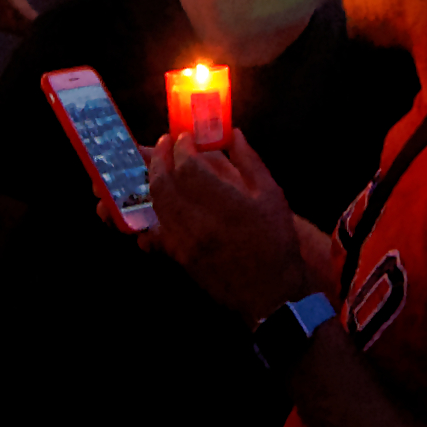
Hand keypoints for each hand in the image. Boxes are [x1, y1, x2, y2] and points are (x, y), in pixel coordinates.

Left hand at [142, 127, 309, 314]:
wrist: (272, 291)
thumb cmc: (276, 241)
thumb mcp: (271, 195)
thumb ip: (249, 161)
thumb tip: (233, 134)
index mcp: (225, 203)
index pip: (188, 167)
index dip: (181, 147)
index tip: (183, 138)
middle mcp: (200, 222)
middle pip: (163, 184)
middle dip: (159, 159)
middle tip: (164, 146)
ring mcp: (186, 243)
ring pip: (156, 206)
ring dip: (152, 183)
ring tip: (157, 169)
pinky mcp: (180, 258)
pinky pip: (155, 234)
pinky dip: (150, 217)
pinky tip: (153, 206)